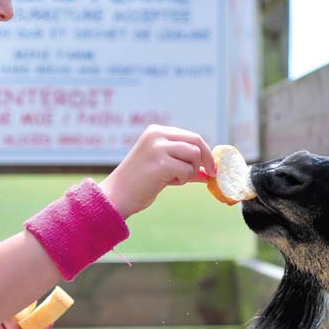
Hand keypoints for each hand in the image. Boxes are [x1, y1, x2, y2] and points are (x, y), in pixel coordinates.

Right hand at [99, 125, 215, 218]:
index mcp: (156, 132)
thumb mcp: (165, 169)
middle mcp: (157, 135)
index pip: (190, 136)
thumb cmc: (139, 184)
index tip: (211, 167)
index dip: (205, 151)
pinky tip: (166, 182)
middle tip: (211, 174)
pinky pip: (187, 171)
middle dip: (207, 159)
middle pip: (196, 141)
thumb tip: (210, 172)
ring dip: (191, 171)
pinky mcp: (160, 163)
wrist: (116, 196)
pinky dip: (182, 180)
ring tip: (173, 179)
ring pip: (194, 155)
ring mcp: (158, 147)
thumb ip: (185, 166)